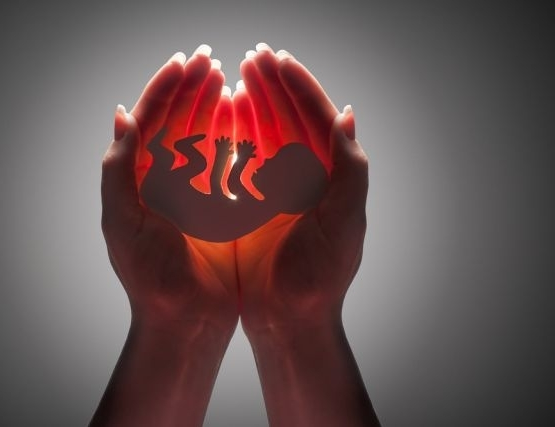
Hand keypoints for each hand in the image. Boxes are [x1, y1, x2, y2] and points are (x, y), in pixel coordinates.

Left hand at [93, 46, 237, 426]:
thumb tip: (123, 115)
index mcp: (136, 180)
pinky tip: (241, 120)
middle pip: (176, 123)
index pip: (150, 122)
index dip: (166, 90)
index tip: (186, 62)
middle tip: (209, 60)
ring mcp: (189, 194)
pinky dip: (232, 140)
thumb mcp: (125, 224)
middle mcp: (161, 182)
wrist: (183, 321)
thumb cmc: (150, 279)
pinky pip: (225, 166)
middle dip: (190, 89)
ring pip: (201, 139)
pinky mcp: (216, 209)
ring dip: (211, 107)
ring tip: (226, 79)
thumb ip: (119, 170)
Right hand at [235, 44, 377, 425]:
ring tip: (238, 75)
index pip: (317, 120)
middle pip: (291, 119)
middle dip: (274, 86)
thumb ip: (349, 172)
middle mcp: (310, 178)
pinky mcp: (258, 205)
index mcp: (333, 178)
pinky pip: (246, 161)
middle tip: (254, 56)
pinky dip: (237, 136)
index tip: (277, 60)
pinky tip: (226, 115)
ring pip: (268, 135)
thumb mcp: (342, 225)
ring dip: (255, 103)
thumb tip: (347, 117)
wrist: (290, 320)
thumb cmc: (320, 279)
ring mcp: (283, 190)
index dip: (299, 87)